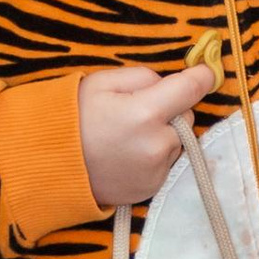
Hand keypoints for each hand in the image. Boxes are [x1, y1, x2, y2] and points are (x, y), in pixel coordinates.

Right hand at [75, 61, 215, 209]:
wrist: (49, 165)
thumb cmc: (73, 118)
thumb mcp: (102, 82)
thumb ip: (143, 77)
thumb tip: (169, 84)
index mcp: (146, 112)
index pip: (191, 89)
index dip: (203, 76)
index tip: (208, 71)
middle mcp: (157, 144)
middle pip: (186, 116)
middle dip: (171, 109)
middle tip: (137, 111)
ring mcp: (156, 170)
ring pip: (177, 141)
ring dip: (163, 135)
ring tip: (128, 136)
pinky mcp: (152, 188)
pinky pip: (167, 162)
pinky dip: (155, 156)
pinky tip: (128, 154)